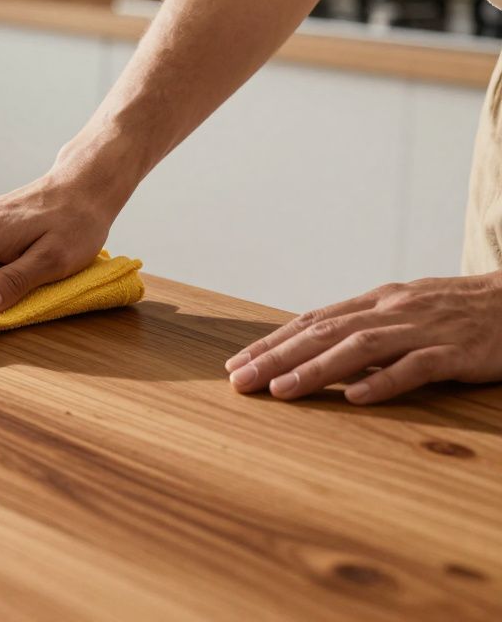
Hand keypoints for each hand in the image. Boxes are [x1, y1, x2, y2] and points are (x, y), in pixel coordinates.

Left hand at [225, 273, 501, 403]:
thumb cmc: (463, 312)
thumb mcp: (408, 315)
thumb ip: (367, 332)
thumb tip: (321, 358)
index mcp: (378, 302)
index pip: (312, 321)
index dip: (272, 342)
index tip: (237, 363)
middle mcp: (393, 310)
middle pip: (323, 333)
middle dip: (276, 357)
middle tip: (239, 381)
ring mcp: (425, 329)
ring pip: (359, 347)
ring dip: (315, 370)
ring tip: (280, 390)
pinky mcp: (458, 351)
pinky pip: (417, 367)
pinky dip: (384, 382)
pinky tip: (355, 398)